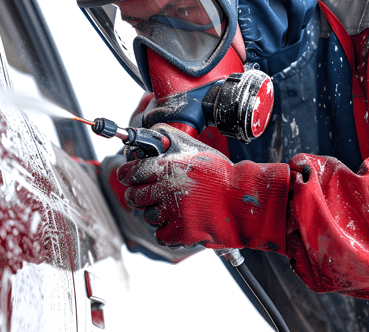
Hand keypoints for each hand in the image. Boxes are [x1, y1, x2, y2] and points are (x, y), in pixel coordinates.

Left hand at [117, 124, 289, 251]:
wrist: (242, 201)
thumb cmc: (222, 175)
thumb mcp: (195, 149)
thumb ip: (172, 140)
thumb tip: (153, 133)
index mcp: (168, 168)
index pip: (132, 171)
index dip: (126, 175)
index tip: (126, 177)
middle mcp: (167, 189)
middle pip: (134, 197)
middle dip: (138, 196)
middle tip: (145, 195)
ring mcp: (173, 212)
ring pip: (147, 216)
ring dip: (155, 213)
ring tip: (170, 208)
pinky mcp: (181, 232)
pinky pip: (161, 235)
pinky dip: (166, 231)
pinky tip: (177, 222)